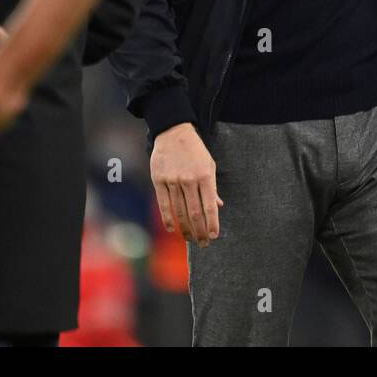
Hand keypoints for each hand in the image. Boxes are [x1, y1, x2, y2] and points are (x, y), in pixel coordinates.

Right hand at [151, 123, 222, 246]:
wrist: (174, 132)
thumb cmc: (195, 151)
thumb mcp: (209, 165)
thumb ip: (213, 187)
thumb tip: (218, 206)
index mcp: (205, 176)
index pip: (210, 206)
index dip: (212, 223)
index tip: (214, 236)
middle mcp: (189, 180)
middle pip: (195, 212)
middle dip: (200, 231)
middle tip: (203, 243)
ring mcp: (173, 181)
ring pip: (180, 211)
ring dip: (186, 228)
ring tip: (190, 239)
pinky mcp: (159, 180)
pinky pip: (164, 204)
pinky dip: (168, 218)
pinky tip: (173, 229)